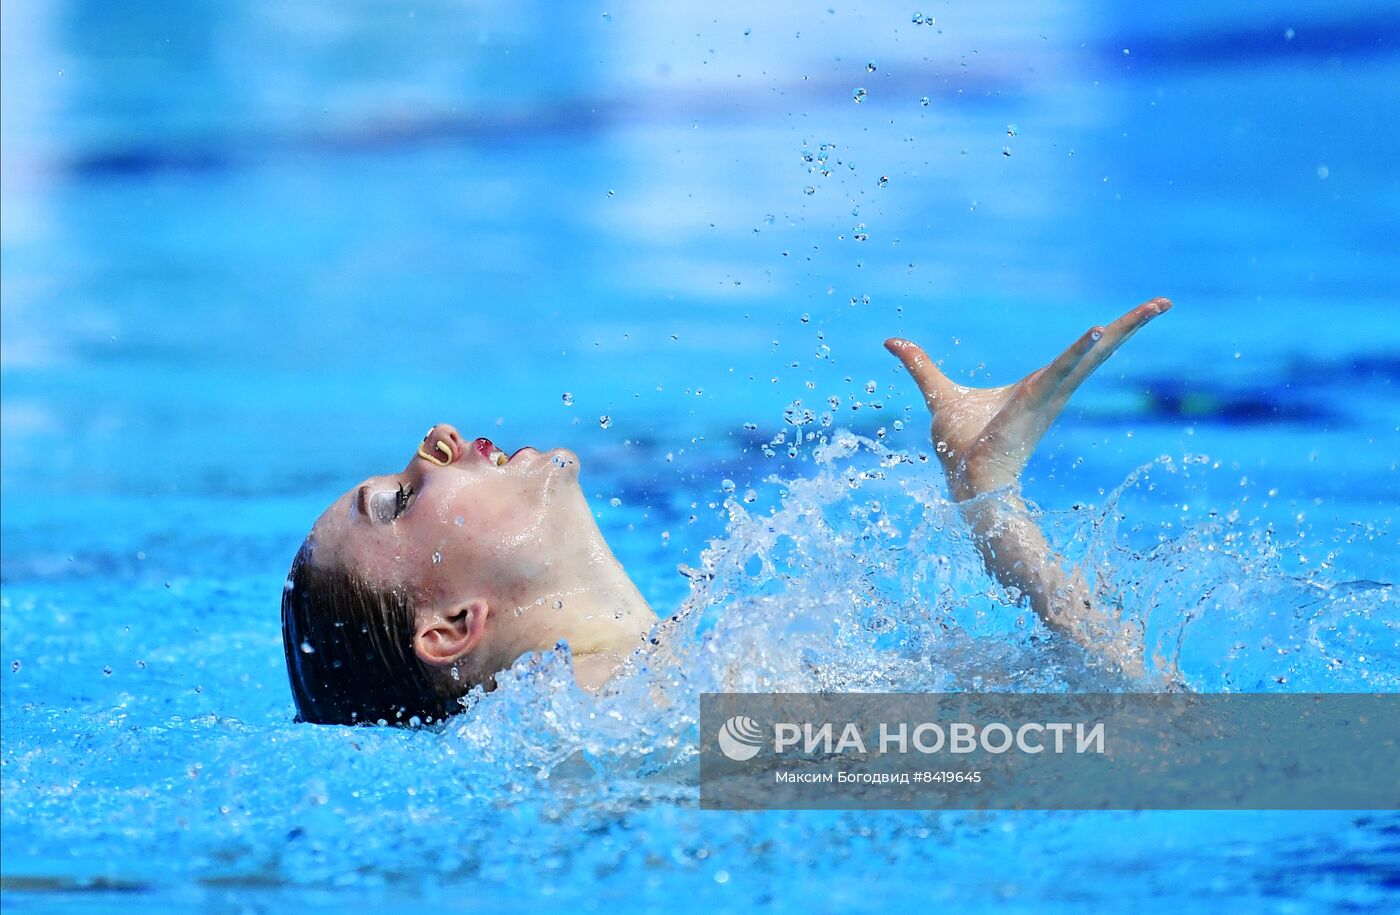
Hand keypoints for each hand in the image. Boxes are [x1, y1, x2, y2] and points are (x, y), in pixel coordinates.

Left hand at [884, 298, 1171, 499]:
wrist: (963, 480)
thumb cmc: (958, 445)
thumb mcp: (938, 392)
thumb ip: (918, 365)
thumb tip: (891, 343)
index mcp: (1041, 384)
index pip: (1083, 351)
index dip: (1111, 330)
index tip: (1142, 312)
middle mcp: (1053, 389)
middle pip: (1100, 349)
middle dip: (1132, 325)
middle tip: (1164, 303)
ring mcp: (1048, 396)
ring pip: (1090, 356)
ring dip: (1120, 331)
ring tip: (1151, 309)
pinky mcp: (1033, 404)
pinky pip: (1061, 371)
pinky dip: (1078, 351)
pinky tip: (1098, 330)